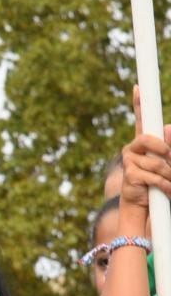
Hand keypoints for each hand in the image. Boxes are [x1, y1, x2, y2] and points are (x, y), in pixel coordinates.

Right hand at [119, 86, 170, 209]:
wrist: (146, 207)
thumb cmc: (161, 182)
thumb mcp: (169, 161)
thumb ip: (170, 146)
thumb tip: (168, 128)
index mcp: (146, 142)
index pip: (143, 119)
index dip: (139, 103)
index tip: (138, 87)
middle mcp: (134, 148)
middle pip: (147, 138)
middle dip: (163, 150)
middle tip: (168, 159)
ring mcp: (129, 161)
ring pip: (156, 161)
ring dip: (169, 175)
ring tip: (169, 184)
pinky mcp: (129, 175)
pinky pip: (153, 176)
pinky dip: (164, 185)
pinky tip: (164, 190)